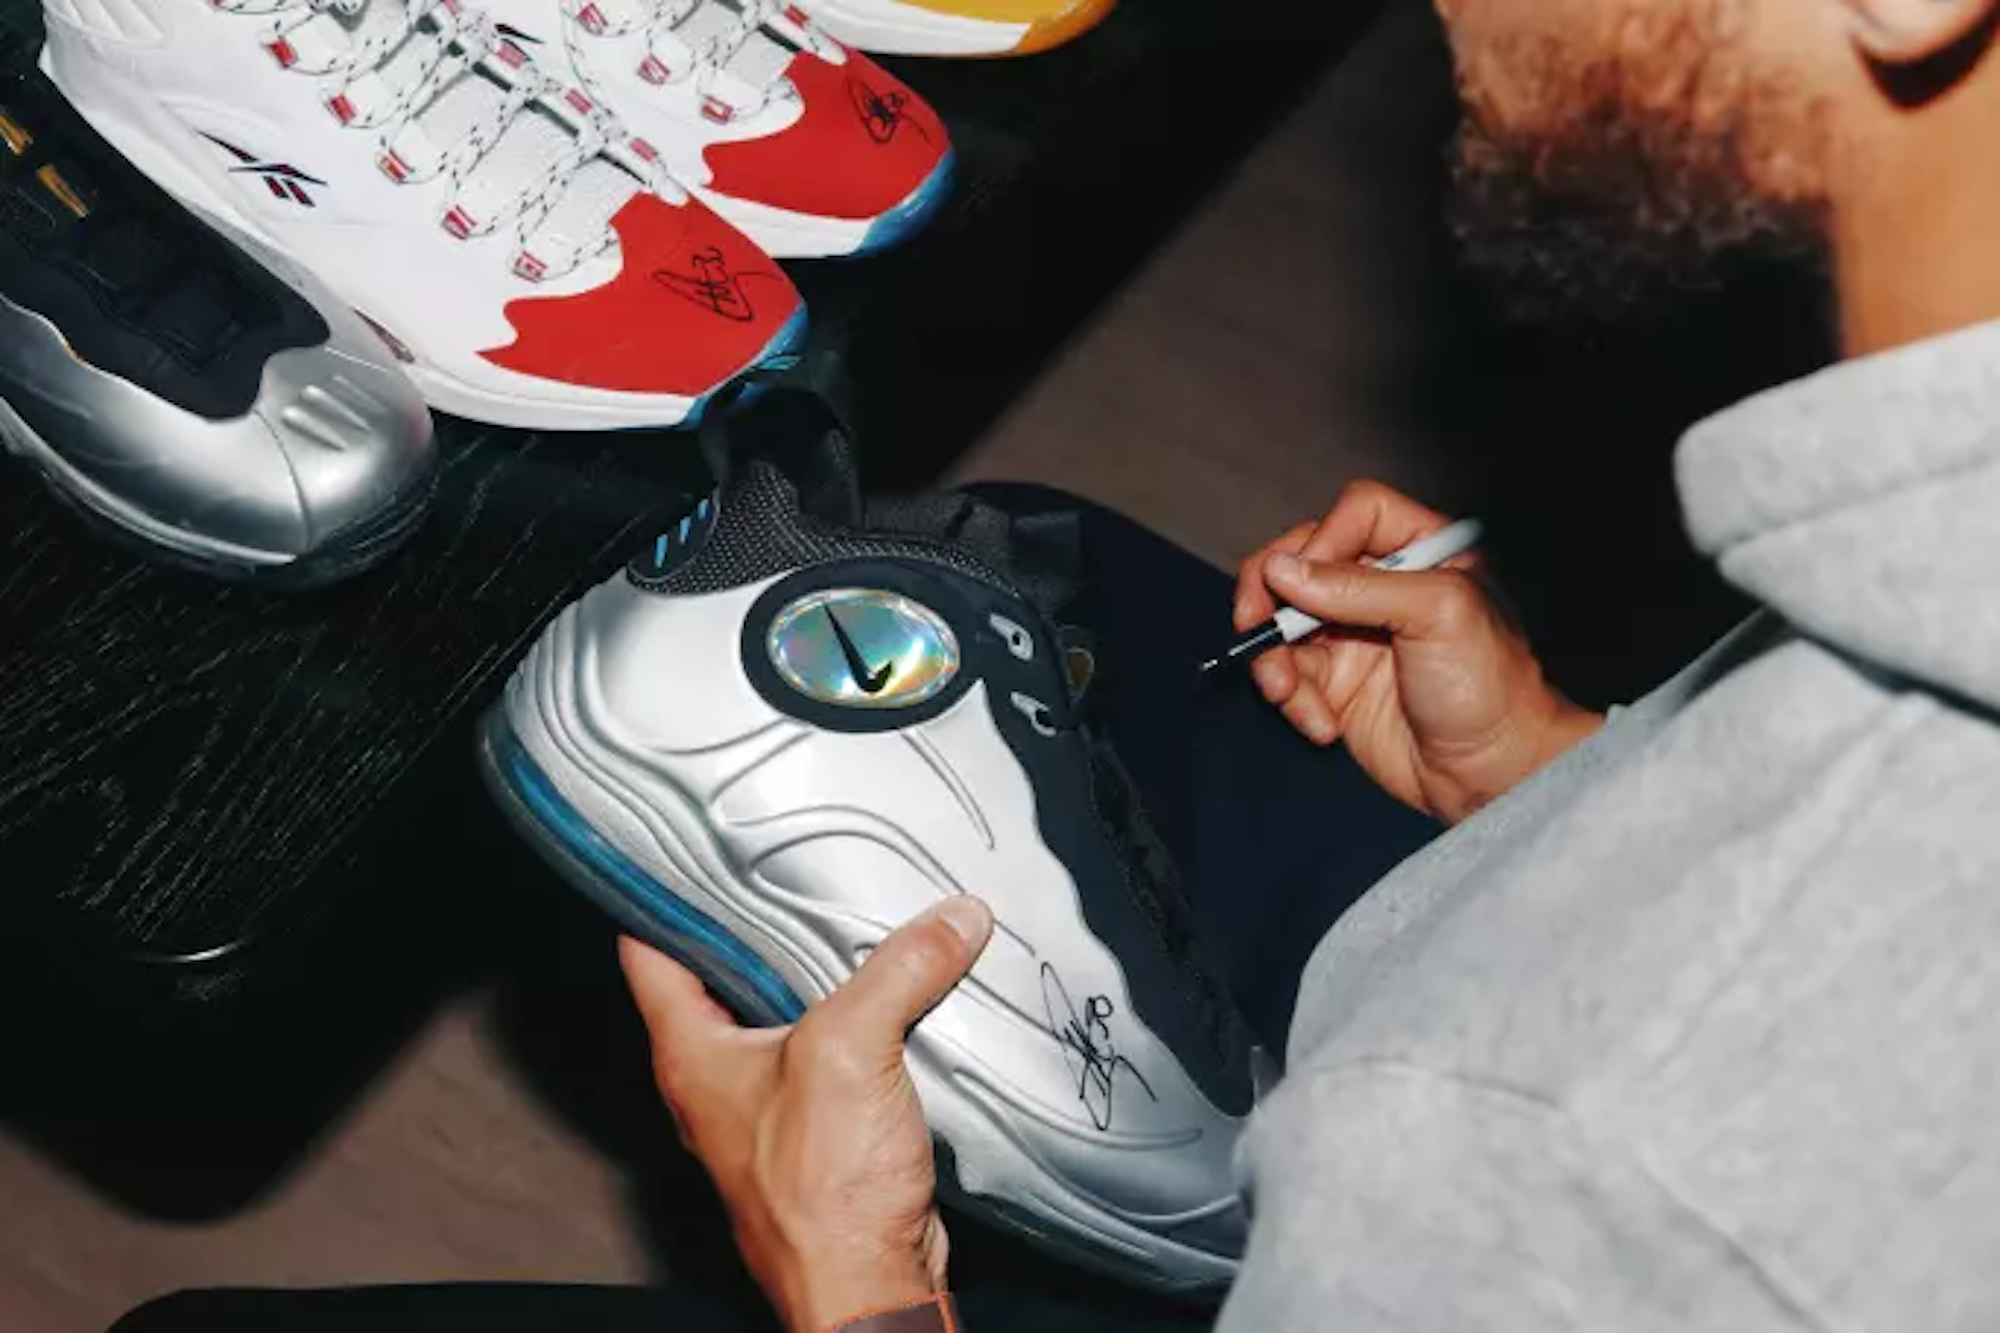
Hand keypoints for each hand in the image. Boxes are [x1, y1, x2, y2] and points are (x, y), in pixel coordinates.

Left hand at [621, 897, 993, 1332]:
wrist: (869, 1287)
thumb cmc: (824, 1197)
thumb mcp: (852, 1049)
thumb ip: (899, 970)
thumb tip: (951, 919)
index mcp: (691, 1054)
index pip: (649, 948)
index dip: (660, 890)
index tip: (686, 843)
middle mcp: (719, 1080)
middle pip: (725, 975)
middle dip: (762, 921)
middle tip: (793, 863)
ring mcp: (770, 1108)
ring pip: (786, 1015)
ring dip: (820, 973)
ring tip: (855, 913)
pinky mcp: (824, 1131)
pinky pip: (837, 1055)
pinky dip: (862, 1020)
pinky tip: (900, 992)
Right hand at [1234, 480, 1600, 822]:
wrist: (1491, 774)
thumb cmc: (1490, 688)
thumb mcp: (1437, 614)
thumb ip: (1357, 586)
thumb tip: (1282, 569)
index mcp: (1424, 552)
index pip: (1357, 513)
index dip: (1324, 539)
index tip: (1307, 579)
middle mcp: (1384, 586)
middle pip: (1302, 559)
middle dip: (1270, 592)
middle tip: (1255, 621)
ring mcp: (1355, 634)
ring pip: (1282, 619)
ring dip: (1272, 656)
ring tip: (1285, 689)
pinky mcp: (1336, 683)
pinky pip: (1286, 673)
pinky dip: (1291, 698)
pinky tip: (1322, 723)